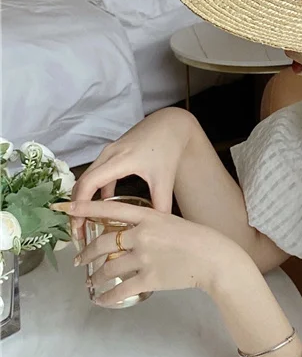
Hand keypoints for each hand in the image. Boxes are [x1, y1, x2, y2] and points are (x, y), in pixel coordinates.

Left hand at [56, 199, 246, 306]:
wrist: (215, 259)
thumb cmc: (198, 240)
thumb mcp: (172, 221)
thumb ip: (149, 225)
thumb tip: (129, 233)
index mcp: (149, 216)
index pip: (109, 209)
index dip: (85, 208)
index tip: (66, 207)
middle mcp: (143, 235)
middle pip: (102, 244)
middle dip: (86, 253)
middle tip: (79, 260)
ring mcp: (145, 258)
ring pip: (108, 269)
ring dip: (95, 277)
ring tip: (91, 281)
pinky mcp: (150, 279)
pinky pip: (121, 290)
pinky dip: (107, 297)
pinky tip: (101, 300)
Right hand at [70, 109, 198, 240]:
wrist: (170, 124)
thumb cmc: (168, 148)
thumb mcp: (165, 179)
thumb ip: (161, 205)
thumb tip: (157, 228)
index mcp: (118, 160)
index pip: (89, 184)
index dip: (80, 206)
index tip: (77, 226)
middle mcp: (108, 155)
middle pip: (82, 183)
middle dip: (76, 208)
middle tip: (77, 231)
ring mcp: (108, 153)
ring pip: (88, 178)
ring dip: (84, 199)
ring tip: (86, 222)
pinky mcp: (112, 154)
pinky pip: (98, 174)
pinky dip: (96, 191)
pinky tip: (103, 207)